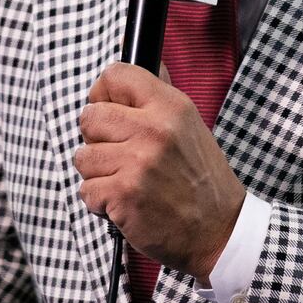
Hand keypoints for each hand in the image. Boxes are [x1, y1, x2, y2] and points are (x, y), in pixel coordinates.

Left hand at [74, 62, 244, 282]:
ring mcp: (138, 162)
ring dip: (98, 174)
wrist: (219, 231)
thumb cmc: (201, 182)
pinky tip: (125, 202)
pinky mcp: (124, 194)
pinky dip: (100, 202)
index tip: (109, 111)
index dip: (103, 93)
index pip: (115, 75)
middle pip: (90, 116)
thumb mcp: (189, 127)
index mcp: (171, 106)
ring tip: (126, 181)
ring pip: (83, 156)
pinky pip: (86, 190)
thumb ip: (157, 99)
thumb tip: (133, 71)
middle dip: (96, 139)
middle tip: (119, 155)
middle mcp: (154, 130)